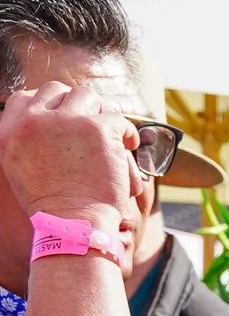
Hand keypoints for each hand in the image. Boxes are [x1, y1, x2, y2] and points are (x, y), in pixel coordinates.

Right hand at [0, 81, 138, 232]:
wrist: (74, 223)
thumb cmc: (54, 207)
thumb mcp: (21, 168)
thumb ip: (27, 141)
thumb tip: (46, 123)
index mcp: (11, 129)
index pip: (25, 97)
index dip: (48, 104)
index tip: (65, 117)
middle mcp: (34, 119)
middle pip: (58, 91)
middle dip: (78, 105)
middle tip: (94, 124)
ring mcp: (66, 120)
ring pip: (88, 96)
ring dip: (102, 113)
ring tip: (113, 136)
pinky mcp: (98, 128)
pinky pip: (118, 118)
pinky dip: (127, 133)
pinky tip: (129, 147)